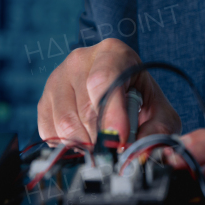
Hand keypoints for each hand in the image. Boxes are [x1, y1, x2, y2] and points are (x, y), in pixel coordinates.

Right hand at [36, 38, 180, 145]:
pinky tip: (85, 139)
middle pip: (86, 109)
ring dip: (86, 144)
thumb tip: (136, 152)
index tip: (119, 138)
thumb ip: (157, 130)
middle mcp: (80, 60)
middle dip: (103, 138)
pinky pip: (50, 132)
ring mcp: (57, 79)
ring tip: (102, 143)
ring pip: (65, 124)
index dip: (111, 113)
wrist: (119, 89)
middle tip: (116, 148)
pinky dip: (68, 145)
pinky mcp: (44, 100)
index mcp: (113, 53)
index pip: (104, 79)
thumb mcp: (160, 111)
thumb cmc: (141, 100)